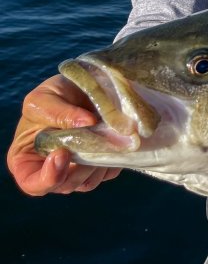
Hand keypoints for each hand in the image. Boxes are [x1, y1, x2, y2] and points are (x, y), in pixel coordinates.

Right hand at [6, 74, 121, 195]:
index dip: (49, 177)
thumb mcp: (43, 98)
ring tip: (105, 135)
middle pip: (66, 185)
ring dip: (99, 162)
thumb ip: (59, 112)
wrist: (81, 88)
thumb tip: (87, 123)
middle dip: (81, 167)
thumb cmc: (52, 95)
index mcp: (27, 160)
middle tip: (93, 141)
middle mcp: (52, 171)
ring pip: (89, 182)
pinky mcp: (100, 165)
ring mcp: (77, 170)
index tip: (63, 153)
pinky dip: (115, 158)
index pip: (33, 184)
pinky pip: (109, 172)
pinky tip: (115, 138)